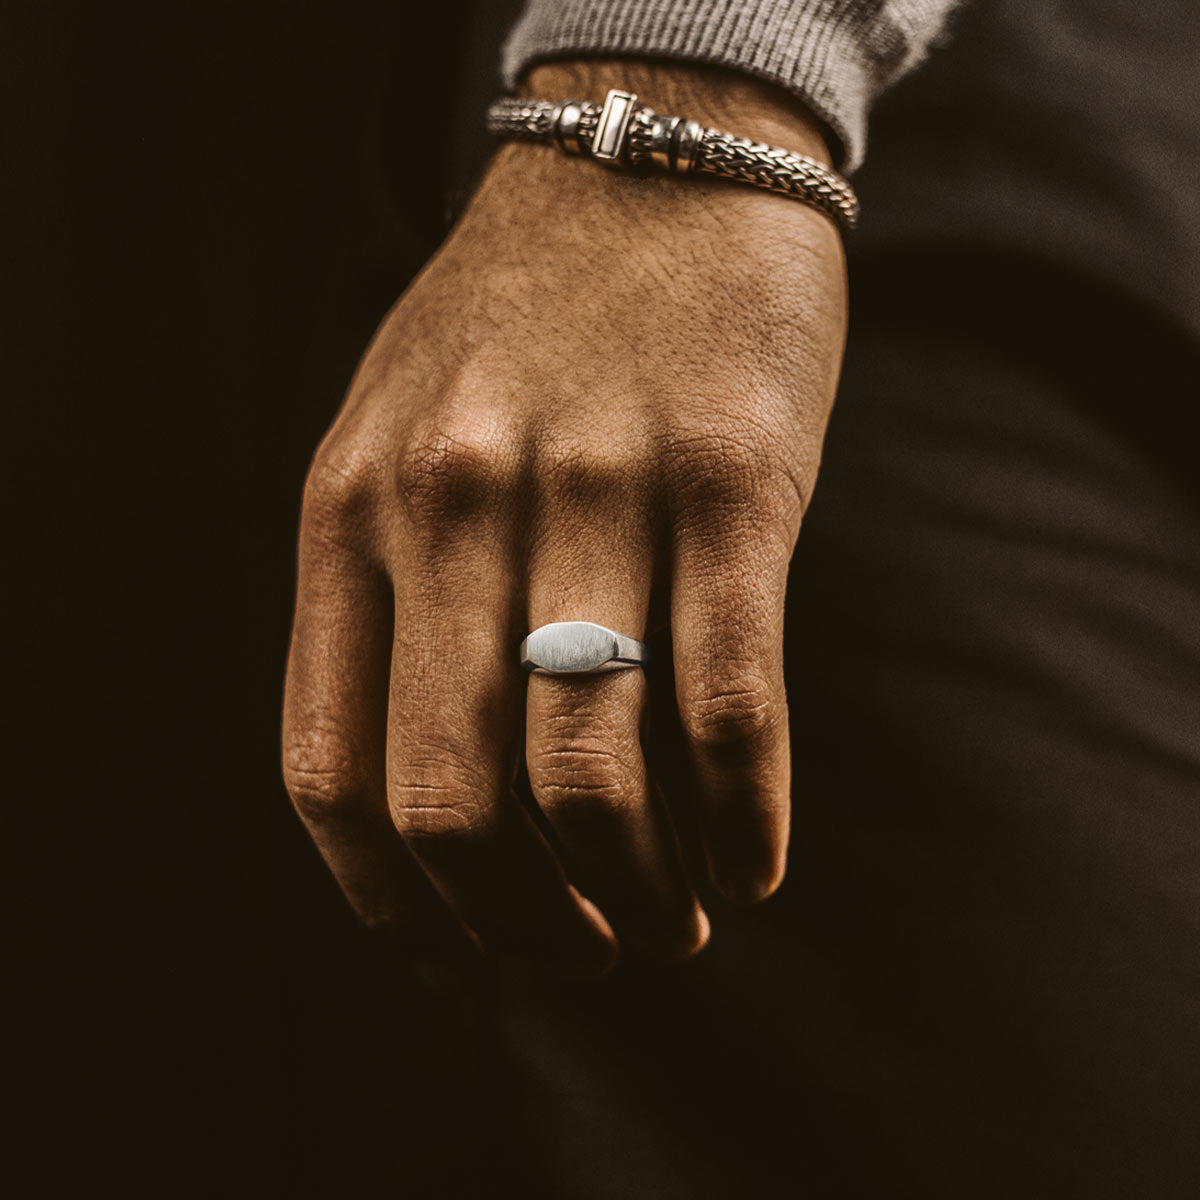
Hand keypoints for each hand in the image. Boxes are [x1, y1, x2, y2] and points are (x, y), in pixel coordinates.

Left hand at [282, 60, 847, 973]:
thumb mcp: (396, 435)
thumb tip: (439, 798)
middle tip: (584, 952)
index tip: (454, 955)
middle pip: (458, 801)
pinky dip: (744, 822)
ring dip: (638, 896)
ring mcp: (598, 491)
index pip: (332, 771)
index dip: (388, 906)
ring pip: (594, 772)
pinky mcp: (736, 479)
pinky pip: (729, 704)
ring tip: (672, 927)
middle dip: (523, 926)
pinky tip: (753, 865)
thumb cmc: (521, 319)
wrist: (650, 161)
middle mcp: (459, 506)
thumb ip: (388, 594)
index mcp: (352, 510)